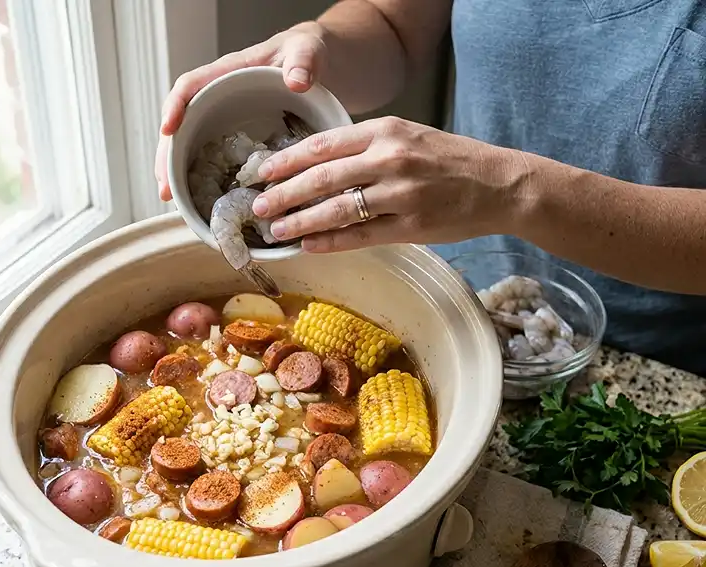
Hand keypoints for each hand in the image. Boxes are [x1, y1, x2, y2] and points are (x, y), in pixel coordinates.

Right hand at [155, 23, 327, 200]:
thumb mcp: (306, 51)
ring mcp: (225, 119)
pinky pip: (212, 158)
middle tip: (163, 186)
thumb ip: (302, 61)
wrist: (315, 65)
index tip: (168, 131)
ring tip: (170, 199)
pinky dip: (203, 178)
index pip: (191, 86)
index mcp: (229, 73)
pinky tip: (197, 200)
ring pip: (191, 144)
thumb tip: (296, 82)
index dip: (176, 107)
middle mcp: (219, 97)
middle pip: (182, 124)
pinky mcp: (236, 138)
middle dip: (168, 155)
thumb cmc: (305, 52)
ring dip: (178, 171)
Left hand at [250, 116, 525, 252]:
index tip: (262, 172)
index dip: (286, 160)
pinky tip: (309, 247)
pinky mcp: (410, 228)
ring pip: (336, 209)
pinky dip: (330, 242)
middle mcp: (389, 159)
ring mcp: (399, 195)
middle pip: (321, 177)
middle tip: (257, 205)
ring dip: (300, 222)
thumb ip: (367, 146)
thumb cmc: (451, 161)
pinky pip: (359, 236)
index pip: (323, 144)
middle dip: (282, 194)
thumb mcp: (408, 137)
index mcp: (385, 131)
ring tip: (276, 231)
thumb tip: (319, 165)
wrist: (499, 184)